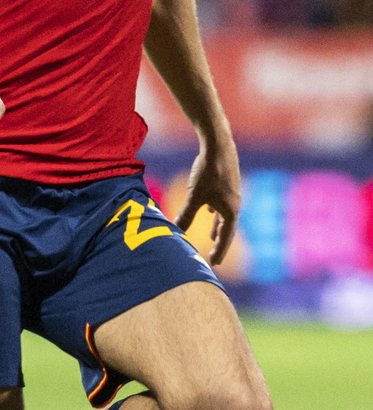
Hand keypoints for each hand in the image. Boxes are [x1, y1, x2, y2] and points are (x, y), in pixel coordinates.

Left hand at [176, 137, 240, 265]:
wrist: (218, 146)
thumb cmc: (207, 172)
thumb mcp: (194, 196)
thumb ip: (185, 216)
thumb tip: (175, 232)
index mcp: (230, 210)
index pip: (225, 236)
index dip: (218, 251)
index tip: (213, 264)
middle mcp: (235, 204)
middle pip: (227, 228)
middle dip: (219, 243)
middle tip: (214, 258)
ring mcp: (232, 194)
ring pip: (224, 215)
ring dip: (217, 227)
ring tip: (212, 236)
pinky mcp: (228, 184)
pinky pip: (222, 204)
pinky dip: (215, 212)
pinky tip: (209, 210)